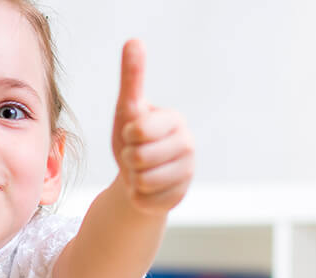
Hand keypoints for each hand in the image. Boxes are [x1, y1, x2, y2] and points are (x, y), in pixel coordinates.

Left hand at [112, 39, 193, 216]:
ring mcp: (187, 173)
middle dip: (129, 159)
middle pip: (139, 157)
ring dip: (133, 178)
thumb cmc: (133, 139)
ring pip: (142, 180)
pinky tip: (147, 189)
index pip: (139, 130)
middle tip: (136, 156)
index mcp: (175, 120)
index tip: (133, 134)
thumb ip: (132, 77)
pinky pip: (144, 200)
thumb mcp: (128, 109)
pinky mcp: (179, 197)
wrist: (138, 177)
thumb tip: (134, 40)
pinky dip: (138, 196)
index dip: (128, 135)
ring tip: (141, 171)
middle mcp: (187, 145)